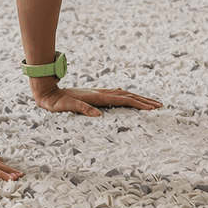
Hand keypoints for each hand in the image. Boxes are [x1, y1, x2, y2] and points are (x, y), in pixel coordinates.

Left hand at [33, 85, 162, 116]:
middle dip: (144, 100)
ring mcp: (97, 92)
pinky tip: (127, 96)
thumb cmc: (56, 102)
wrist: (46, 91)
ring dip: (137, 97)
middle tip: (160, 106)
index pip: (123, 100)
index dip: (139, 104)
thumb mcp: (67, 107)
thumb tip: (98, 116)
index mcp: (97, 96)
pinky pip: (115, 94)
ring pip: (122, 93)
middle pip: (127, 95)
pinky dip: (126, 95)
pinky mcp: (93, 94)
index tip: (153, 108)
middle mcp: (99, 92)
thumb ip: (82, 109)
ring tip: (149, 102)